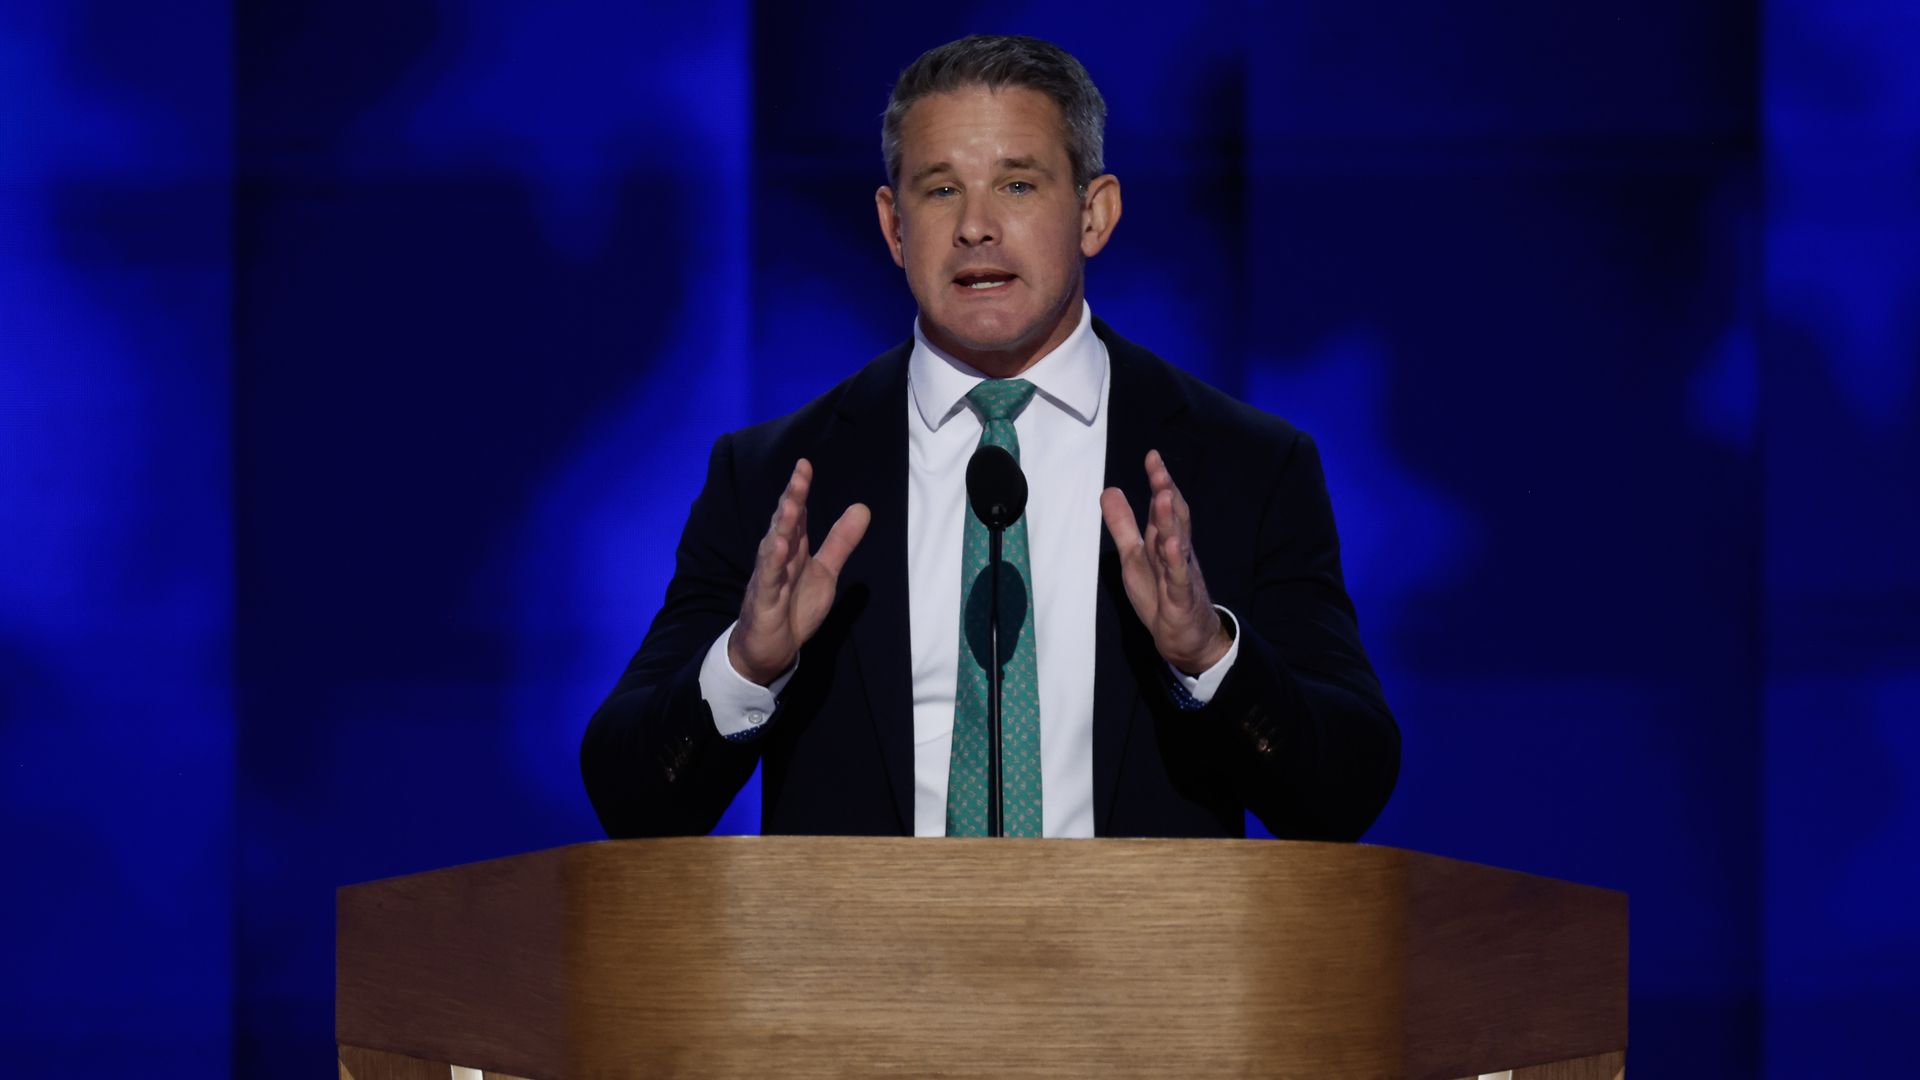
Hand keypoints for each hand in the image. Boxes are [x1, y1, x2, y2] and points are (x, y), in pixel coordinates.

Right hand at [727, 459, 871, 684]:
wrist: (769, 649)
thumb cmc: (793, 608)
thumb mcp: (825, 573)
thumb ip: (841, 542)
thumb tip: (862, 507)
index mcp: (792, 551)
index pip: (796, 516)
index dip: (799, 491)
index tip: (804, 465)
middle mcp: (777, 559)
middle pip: (784, 525)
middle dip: (791, 500)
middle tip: (800, 475)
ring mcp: (768, 579)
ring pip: (773, 548)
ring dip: (780, 527)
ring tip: (789, 504)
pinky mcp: (764, 602)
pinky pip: (768, 581)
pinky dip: (772, 564)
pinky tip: (778, 546)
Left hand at [1099, 449, 1231, 674]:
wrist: (1188, 638)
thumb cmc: (1161, 594)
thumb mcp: (1136, 557)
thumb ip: (1123, 525)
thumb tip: (1109, 490)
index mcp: (1166, 542)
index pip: (1165, 507)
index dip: (1160, 482)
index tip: (1152, 456)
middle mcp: (1178, 554)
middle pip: (1174, 520)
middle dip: (1167, 494)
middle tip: (1159, 470)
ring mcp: (1181, 576)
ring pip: (1177, 545)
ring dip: (1170, 522)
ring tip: (1162, 497)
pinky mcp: (1181, 600)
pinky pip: (1179, 579)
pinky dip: (1175, 563)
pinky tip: (1171, 546)